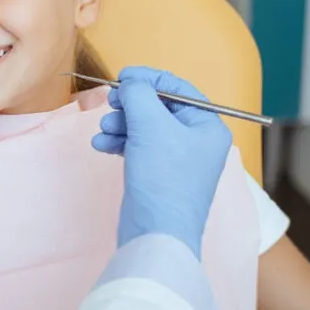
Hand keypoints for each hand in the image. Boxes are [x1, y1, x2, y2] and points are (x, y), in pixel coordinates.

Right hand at [91, 66, 232, 258]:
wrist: (157, 232)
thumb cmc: (163, 176)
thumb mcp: (150, 124)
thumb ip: (138, 94)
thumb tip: (130, 82)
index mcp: (207, 125)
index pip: (177, 88)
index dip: (148, 78)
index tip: (121, 76)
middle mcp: (196, 140)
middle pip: (158, 107)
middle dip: (130, 105)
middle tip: (109, 104)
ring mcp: (177, 159)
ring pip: (144, 127)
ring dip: (120, 124)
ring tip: (103, 131)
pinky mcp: (158, 174)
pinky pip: (138, 147)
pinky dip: (119, 143)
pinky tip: (101, 146)